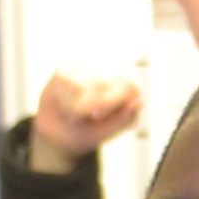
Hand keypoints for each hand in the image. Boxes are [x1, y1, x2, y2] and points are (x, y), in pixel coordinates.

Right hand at [27, 70, 142, 173]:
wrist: (58, 133)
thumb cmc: (87, 133)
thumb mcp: (107, 132)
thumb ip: (125, 119)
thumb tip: (140, 101)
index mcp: (128, 91)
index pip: (126, 87)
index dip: (108, 102)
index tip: (95, 116)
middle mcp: (112, 74)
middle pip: (100, 84)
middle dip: (84, 108)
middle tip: (78, 120)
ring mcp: (91, 67)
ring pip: (77, 83)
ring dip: (69, 105)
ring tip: (71, 113)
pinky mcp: (70, 65)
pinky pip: (63, 77)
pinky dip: (60, 95)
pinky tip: (63, 100)